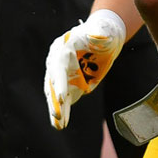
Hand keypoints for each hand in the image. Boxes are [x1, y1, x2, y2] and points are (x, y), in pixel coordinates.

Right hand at [44, 9, 126, 128]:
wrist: (104, 38)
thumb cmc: (102, 32)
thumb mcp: (103, 32)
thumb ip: (100, 34)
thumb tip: (99, 35)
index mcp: (61, 50)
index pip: (58, 68)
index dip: (60, 83)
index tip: (62, 98)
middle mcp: (57, 64)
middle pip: (53, 84)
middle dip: (55, 101)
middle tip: (57, 116)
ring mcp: (63, 75)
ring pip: (56, 95)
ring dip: (57, 110)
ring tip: (58, 126)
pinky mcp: (70, 84)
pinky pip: (65, 100)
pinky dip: (64, 112)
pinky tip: (62, 125)